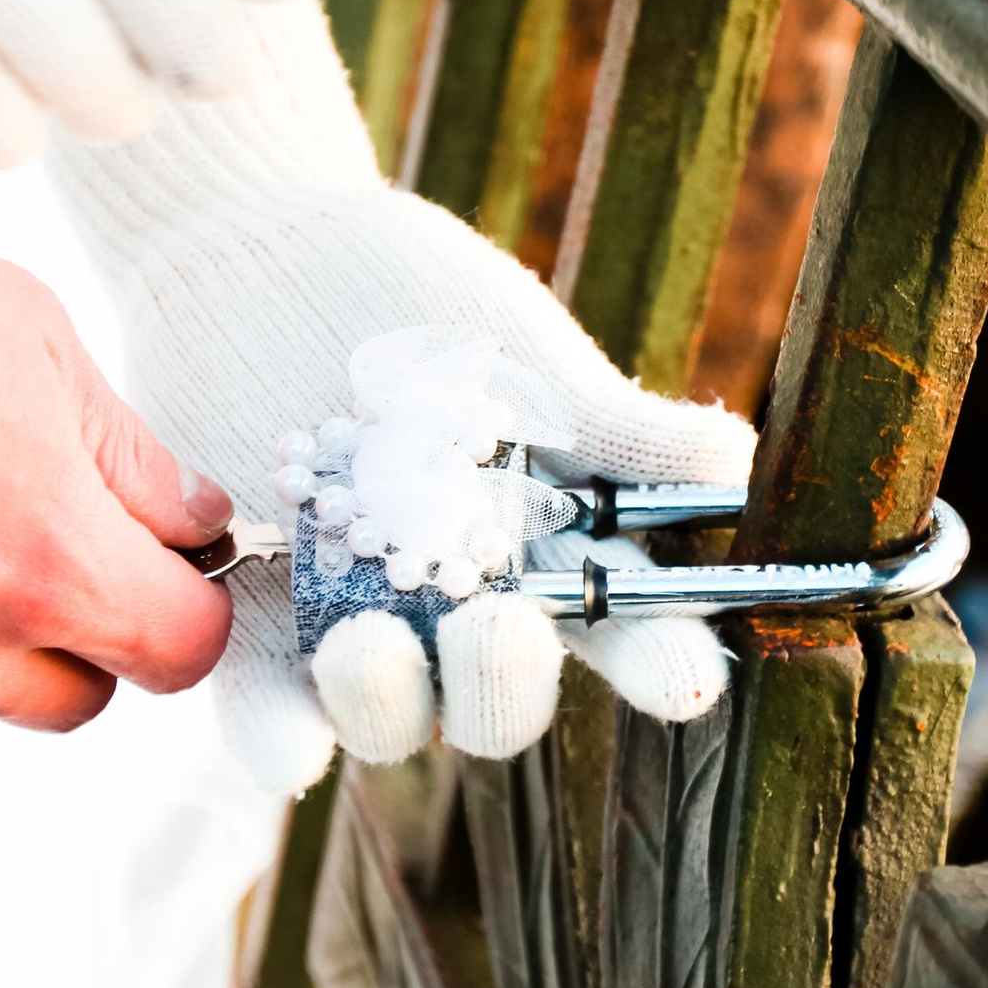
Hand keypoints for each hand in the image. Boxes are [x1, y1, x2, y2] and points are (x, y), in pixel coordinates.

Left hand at [58, 152, 757, 791]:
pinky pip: (268, 714)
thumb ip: (605, 424)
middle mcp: (463, 610)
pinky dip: (279, 734)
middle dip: (507, 681)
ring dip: (389, 703)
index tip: (682, 673)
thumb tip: (734, 465)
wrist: (252, 246)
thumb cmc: (403, 294)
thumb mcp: (507, 351)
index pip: (626, 630)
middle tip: (500, 624)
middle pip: (503, 698)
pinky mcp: (257, 627)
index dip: (660, 663)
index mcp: (551, 551)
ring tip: (369, 640)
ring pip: (395, 720)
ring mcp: (362, 625)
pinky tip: (288, 742)